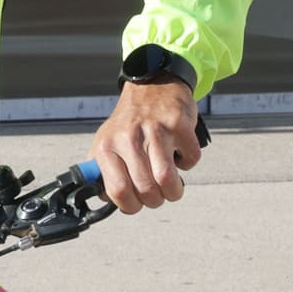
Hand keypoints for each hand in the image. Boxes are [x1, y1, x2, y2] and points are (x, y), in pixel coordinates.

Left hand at [90, 80, 201, 212]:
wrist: (152, 85)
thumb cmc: (129, 123)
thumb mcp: (105, 143)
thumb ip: (102, 173)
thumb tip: (107, 201)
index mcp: (107, 147)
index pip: (118, 191)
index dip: (130, 206)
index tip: (136, 204)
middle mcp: (129, 138)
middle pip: (146, 190)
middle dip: (155, 201)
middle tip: (157, 195)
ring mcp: (155, 131)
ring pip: (167, 180)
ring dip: (173, 191)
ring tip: (171, 186)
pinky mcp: (179, 125)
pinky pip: (190, 161)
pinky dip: (187, 164)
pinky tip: (179, 156)